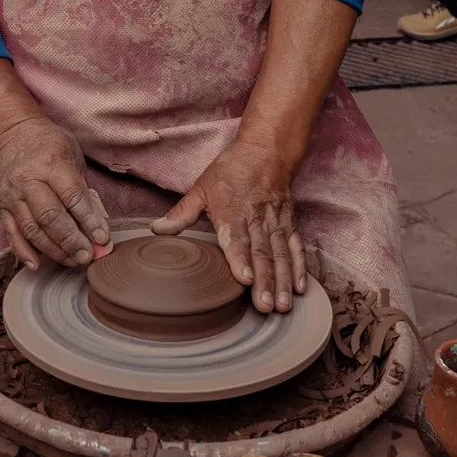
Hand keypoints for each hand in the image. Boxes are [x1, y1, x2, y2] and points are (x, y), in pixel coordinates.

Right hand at [0, 115, 111, 270]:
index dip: (89, 221)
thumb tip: (99, 228)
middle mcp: (28, 180)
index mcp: (52, 163)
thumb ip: (85, 192)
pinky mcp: (1, 206)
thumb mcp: (74, 158)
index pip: (72, 196)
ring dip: (54, 250)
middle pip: (51, 217)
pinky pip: (11, 233)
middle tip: (88, 257)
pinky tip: (37, 265)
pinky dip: (23, 252)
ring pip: (32, 229)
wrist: (14, 134)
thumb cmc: (51, 145)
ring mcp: (12, 195)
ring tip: (74, 261)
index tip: (102, 239)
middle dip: (72, 241)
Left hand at [151, 138, 306, 313]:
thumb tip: (156, 229)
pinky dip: (300, 268)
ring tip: (282, 305)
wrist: (266, 150)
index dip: (241, 260)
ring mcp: (275, 222)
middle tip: (265, 306)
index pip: (237, 239)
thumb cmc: (231, 170)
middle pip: (262, 253)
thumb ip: (182, 213)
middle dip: (265, 281)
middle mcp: (256, 219)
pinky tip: (300, 288)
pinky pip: (295, 247)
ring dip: (283, 281)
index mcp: (233, 211)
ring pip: (281, 254)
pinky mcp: (289, 223)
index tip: (245, 280)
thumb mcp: (202, 187)